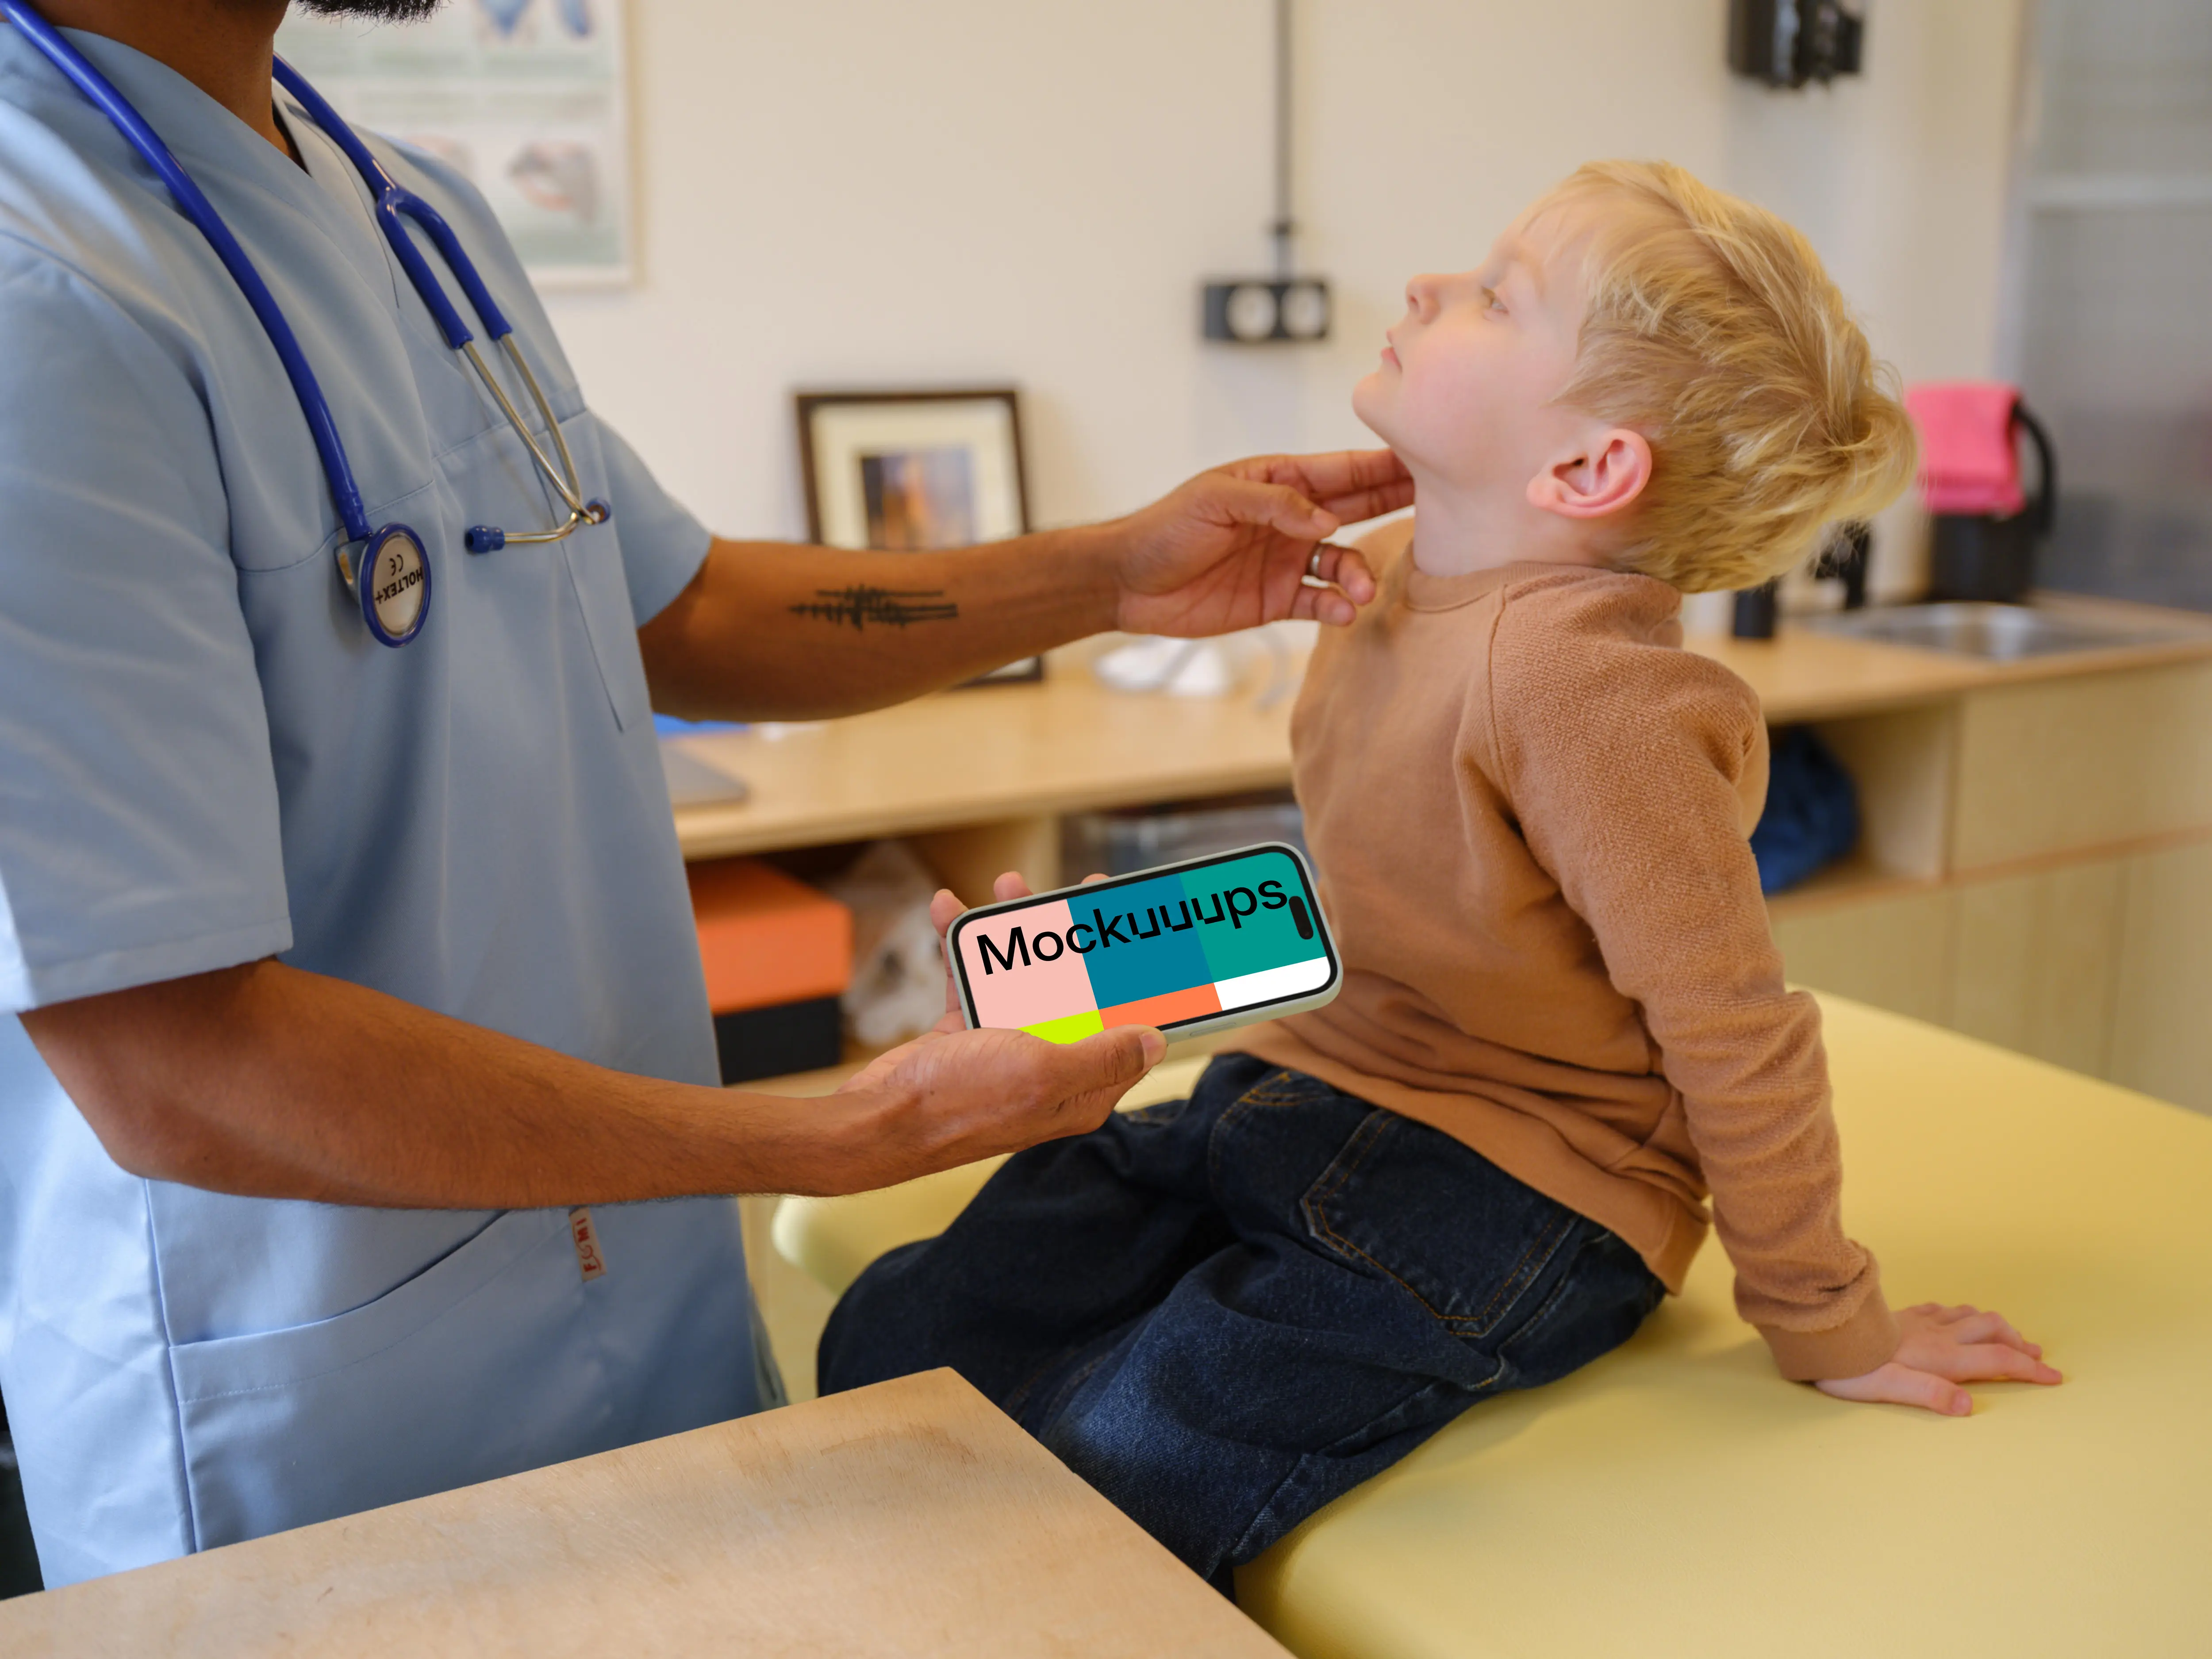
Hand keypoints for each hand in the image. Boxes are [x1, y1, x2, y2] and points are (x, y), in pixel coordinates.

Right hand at [820, 871, 1158, 1191]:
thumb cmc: (959, 1106)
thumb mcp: (1042, 1075)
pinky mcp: (966, 1036)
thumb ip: (1101, 1057)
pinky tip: (950, 911)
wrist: (878, 1120)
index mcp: (1080, 1086)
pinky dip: (962, 947)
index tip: (1138, 935)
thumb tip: (1156, 1042)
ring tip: (1008, 888)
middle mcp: (1048, 1065)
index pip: (1125, 1029)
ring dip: (1013, 930)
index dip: (1137, 982)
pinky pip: (972, 981)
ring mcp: (1006, 1048)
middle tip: (1077, 894)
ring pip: (1023, 977)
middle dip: (1075, 940)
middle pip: (1077, 991)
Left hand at [1109, 450, 1411, 636]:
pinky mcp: (1278, 599)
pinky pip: (1320, 600)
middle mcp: (1290, 519)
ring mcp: (1287, 559)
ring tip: (1363, 588)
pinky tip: (1344, 610)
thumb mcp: (1214, 500)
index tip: (1424, 460)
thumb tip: (1326, 521)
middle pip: (1356, 507)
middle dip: (1395, 506)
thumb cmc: (1165, 528)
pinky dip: (1337, 605)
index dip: (1381, 465)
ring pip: (1343, 561)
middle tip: (1437, 508)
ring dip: (1360, 572)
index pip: (1340, 470)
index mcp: (1277, 482)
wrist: (1129, 583)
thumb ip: (1273, 503)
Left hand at [1815, 1303, 2062, 1415]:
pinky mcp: (1902, 1313)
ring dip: (1996, 1325)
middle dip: (2019, 1342)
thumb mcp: (1887, 1387)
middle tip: (2037, 1357)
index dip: (2029, 1368)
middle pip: (1992, 1329)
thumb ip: (1929, 1393)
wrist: (1819, 1331)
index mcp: (1940, 1355)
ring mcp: (1920, 1320)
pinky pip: (1942, 1307)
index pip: (1997, 1359)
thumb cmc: (1850, 1366)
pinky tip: (1959, 1317)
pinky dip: (1962, 1313)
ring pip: (1970, 1314)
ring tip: (2010, 1336)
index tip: (2055, 1377)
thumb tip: (1968, 1406)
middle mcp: (1936, 1333)